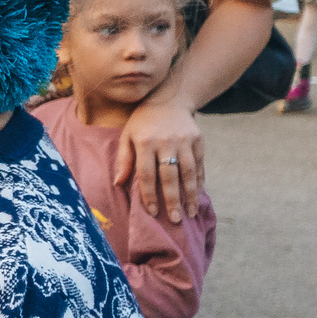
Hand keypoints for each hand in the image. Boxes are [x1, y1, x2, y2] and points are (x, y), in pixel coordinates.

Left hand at [117, 93, 203, 223]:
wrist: (169, 97)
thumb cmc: (143, 121)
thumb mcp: (127, 135)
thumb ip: (124, 159)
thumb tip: (118, 183)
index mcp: (145, 142)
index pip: (146, 174)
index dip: (149, 194)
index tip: (152, 212)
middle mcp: (165, 142)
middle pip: (169, 176)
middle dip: (172, 200)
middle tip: (174, 220)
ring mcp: (184, 140)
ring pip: (188, 172)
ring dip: (189, 195)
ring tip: (189, 213)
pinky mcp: (198, 139)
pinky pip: (199, 164)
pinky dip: (198, 181)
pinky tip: (197, 196)